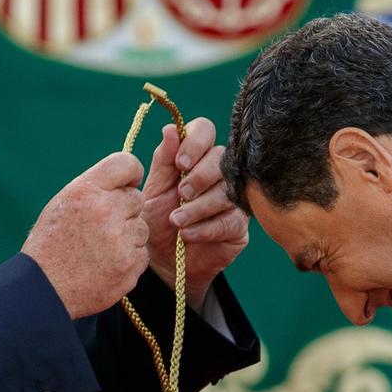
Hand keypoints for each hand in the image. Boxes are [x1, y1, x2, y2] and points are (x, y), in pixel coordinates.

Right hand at [23, 151, 148, 317]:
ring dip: (128, 236)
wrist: (44, 288)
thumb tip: (130, 180)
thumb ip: (95, 188)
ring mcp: (120, 240)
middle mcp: (106, 211)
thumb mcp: (63, 203)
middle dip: (125, 210)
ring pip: (142, 228)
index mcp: (86, 191)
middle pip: (137, 199)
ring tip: (101, 248)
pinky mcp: (130, 266)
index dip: (130, 174)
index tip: (127, 184)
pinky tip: (106, 264)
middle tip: (102, 227)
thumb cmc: (51, 243)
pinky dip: (129, 259)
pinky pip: (142, 254)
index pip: (126, 163)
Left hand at [140, 117, 248, 311]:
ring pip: (227, 191)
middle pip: (221, 158)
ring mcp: (232, 198)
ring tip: (176, 222)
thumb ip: (162, 160)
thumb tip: (170, 129)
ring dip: (198, 207)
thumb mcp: (153, 190)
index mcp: (195, 157)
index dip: (196, 142)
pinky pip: (230, 221)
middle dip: (199, 177)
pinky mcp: (238, 226)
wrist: (162, 263)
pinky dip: (206, 228)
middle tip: (180, 194)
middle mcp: (217, 173)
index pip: (205, 130)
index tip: (180, 162)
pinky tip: (188, 235)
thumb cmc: (156, 222)